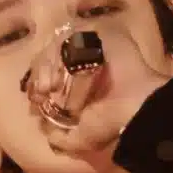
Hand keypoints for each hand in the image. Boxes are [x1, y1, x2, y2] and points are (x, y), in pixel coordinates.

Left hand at [26, 26, 171, 154]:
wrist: (135, 107)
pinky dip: (61, 51)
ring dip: (47, 66)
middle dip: (40, 75)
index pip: (49, 73)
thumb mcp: (82, 139)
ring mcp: (92, 45)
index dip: (37, 83)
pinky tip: (62, 70)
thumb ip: (61, 137)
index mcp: (81, 83)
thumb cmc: (111, 122)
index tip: (37, 98)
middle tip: (44, 92)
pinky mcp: (99, 33)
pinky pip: (70, 35)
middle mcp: (85, 62)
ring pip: (56, 46)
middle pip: (49, 56)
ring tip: (51, 85)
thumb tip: (46, 131)